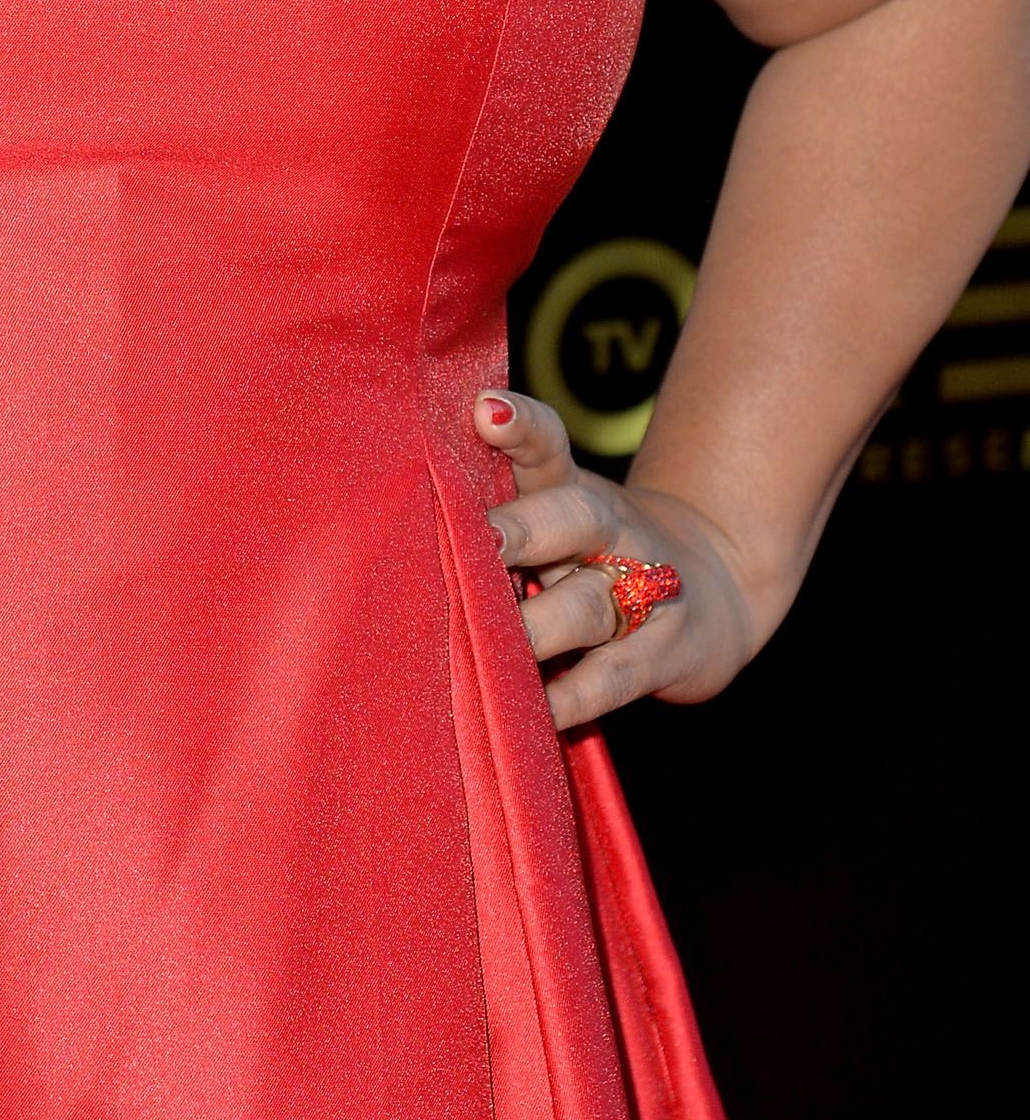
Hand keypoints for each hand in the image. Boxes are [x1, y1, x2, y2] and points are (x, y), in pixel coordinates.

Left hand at [472, 390, 760, 727]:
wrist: (717, 587)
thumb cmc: (596, 553)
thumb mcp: (560, 515)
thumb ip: (498, 512)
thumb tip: (403, 523)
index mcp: (571, 490)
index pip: (546, 444)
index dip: (519, 425)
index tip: (485, 411)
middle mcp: (609, 532)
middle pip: (571, 518)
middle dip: (523, 531)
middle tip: (480, 545)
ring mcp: (645, 592)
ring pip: (587, 606)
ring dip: (538, 627)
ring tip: (490, 643)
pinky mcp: (666, 654)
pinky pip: (612, 679)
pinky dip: (574, 696)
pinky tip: (538, 708)